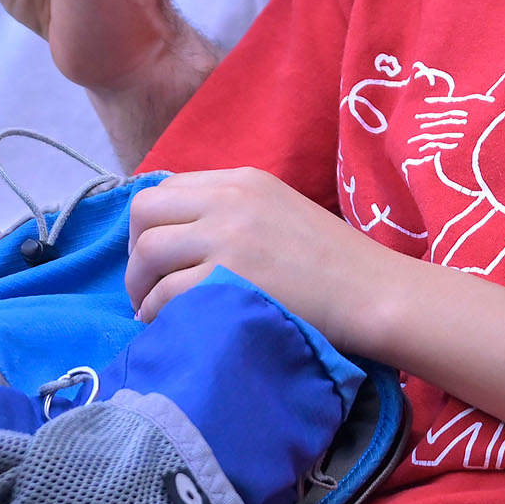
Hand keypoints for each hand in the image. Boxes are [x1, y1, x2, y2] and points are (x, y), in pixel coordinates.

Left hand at [126, 166, 407, 339]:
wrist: (369, 290)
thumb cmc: (331, 261)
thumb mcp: (279, 212)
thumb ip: (233, 212)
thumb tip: (177, 237)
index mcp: (243, 180)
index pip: (167, 188)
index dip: (152, 226)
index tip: (161, 258)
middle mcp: (230, 200)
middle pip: (145, 212)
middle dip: (135, 252)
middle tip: (149, 283)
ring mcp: (228, 237)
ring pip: (148, 251)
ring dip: (140, 285)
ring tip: (153, 309)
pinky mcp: (229, 278)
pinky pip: (166, 292)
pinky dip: (157, 311)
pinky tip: (168, 323)